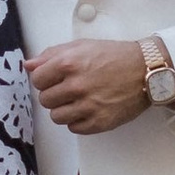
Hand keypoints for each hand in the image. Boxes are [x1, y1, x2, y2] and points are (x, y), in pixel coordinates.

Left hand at [25, 37, 153, 135]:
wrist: (145, 70)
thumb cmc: (114, 56)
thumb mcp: (82, 46)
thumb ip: (52, 54)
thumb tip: (29, 65)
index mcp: (69, 63)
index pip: (37, 80)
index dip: (44, 79)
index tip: (54, 79)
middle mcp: (77, 85)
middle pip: (45, 100)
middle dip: (54, 95)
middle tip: (68, 89)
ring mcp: (88, 106)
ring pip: (56, 117)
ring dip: (64, 109)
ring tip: (78, 100)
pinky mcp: (99, 122)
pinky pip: (74, 128)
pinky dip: (78, 120)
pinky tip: (88, 109)